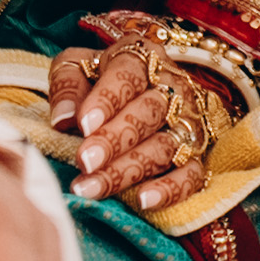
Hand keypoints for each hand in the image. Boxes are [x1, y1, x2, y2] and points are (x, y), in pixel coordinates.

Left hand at [43, 28, 219, 217]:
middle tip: (84, 161)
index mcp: (142, 59)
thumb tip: (62, 118)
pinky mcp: (197, 154)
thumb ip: (67, 84)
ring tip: (91, 189)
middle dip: (114, 140)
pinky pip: (192, 174)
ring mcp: (188, 122)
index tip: (83, 124)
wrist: (150, 86)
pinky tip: (143, 201)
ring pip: (164, 146)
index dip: (107, 99)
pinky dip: (170, 189)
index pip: (128, 75)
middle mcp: (172, 89)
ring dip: (128, 170)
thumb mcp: (80, 67)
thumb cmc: (104, 79)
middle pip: (148, 113)